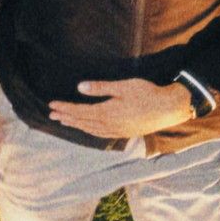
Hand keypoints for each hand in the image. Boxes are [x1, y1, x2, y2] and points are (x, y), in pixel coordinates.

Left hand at [46, 79, 195, 139]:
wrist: (168, 109)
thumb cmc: (146, 93)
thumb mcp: (123, 86)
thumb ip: (100, 88)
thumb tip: (80, 88)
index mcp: (106, 112)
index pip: (79, 111)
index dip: (65, 108)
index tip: (52, 105)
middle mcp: (109, 125)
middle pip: (82, 122)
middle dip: (66, 117)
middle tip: (51, 114)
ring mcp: (116, 131)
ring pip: (90, 129)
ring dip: (76, 124)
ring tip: (64, 121)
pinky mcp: (123, 132)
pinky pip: (100, 134)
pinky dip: (89, 130)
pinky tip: (87, 128)